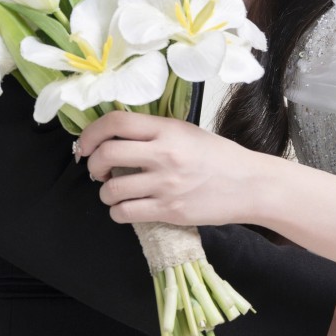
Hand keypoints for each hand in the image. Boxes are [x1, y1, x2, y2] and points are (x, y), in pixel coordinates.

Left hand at [75, 109, 268, 227]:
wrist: (250, 185)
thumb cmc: (219, 157)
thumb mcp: (187, 132)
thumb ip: (154, 132)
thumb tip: (116, 138)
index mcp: (168, 129)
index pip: (116, 122)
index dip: (91, 133)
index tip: (85, 144)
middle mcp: (164, 154)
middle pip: (107, 154)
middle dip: (92, 164)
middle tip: (96, 170)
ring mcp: (166, 184)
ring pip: (112, 189)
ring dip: (105, 192)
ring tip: (114, 192)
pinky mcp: (169, 210)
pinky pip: (125, 213)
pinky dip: (117, 212)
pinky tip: (126, 208)